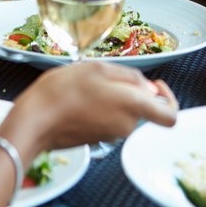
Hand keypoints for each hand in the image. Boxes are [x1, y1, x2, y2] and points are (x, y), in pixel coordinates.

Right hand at [0, 61, 177, 157]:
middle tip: (105, 76)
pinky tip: (81, 97)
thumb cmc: (63, 92)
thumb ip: (131, 77)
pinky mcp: (98, 138)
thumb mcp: (99, 68)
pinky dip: (102, 107)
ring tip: (87, 85)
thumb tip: (148, 88)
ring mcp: (112, 134)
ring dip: (113, 97)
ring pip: (125, 111)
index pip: (170, 116)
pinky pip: (110, 119)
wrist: (34, 121)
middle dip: (130, 89)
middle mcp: (127, 125)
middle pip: (143, 107)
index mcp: (133, 107)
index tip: (156, 84)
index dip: (170, 98)